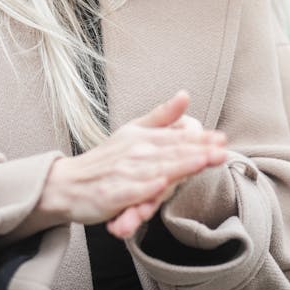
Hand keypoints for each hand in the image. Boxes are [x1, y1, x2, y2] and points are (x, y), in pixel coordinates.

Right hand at [41, 90, 226, 239]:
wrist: (68, 183)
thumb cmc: (105, 159)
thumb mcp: (132, 131)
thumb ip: (161, 116)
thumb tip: (185, 95)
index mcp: (143, 138)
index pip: (176, 138)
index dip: (200, 138)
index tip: (222, 137)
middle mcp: (135, 154)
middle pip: (171, 153)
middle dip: (198, 151)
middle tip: (222, 149)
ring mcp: (123, 174)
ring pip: (156, 170)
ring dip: (179, 165)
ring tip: (201, 161)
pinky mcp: (112, 194)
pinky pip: (131, 191)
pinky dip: (145, 187)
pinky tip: (161, 185)